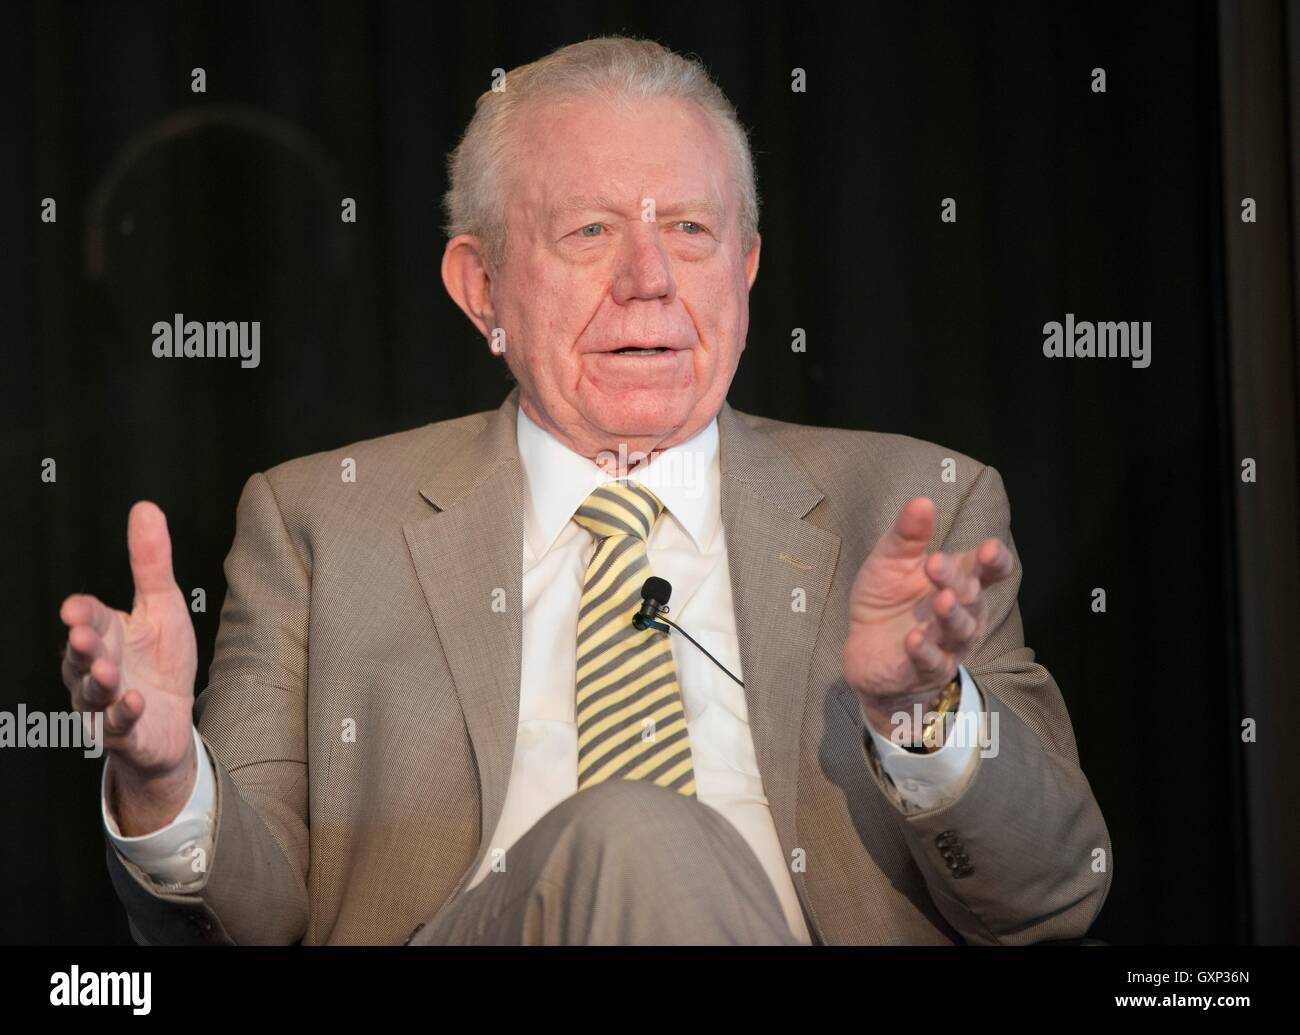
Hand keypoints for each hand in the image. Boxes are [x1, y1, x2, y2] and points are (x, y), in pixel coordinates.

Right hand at [59, 501, 198, 833]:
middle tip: (84, 637)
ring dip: (99, 682)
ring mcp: (106, 703)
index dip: (82, 614)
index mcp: (108, 634)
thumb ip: (151, 563)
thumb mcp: (163, 606)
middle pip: (81, 657)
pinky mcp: (124, 732)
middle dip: (81, 647)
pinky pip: (119, 726)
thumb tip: (145, 509)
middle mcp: (97, 668)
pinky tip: (133, 702)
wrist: (171, 720)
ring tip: (109, 673)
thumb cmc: (161, 660)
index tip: (75, 608)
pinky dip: (123, 715)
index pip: (89, 619)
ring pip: (92, 694)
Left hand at [842, 497, 1012, 738]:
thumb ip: (907, 536)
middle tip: (936, 563)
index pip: (989, 570)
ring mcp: (946, 644)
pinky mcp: (925, 670)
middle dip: (957, 580)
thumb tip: (922, 502)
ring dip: (951, 615)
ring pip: (959, 630)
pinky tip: (914, 640)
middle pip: (971, 596)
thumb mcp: (890, 563)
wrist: (865, 653)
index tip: (988, 548)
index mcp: (958, 581)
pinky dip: (924, 651)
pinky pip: (931, 662)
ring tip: (941, 600)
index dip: (994, 561)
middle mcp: (961, 613)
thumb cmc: (886, 602)